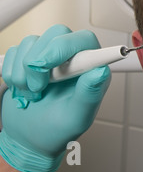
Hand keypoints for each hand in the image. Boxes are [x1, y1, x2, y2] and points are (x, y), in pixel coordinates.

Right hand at [0, 24, 110, 171]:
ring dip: (24, 72)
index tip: (47, 66)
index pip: (84, 39)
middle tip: (38, 87)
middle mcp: (72, 56)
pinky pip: (14, 51)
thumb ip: (89, 93)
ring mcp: (49, 55)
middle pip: (56, 33)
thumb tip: (101, 71)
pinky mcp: (27, 57)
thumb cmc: (58, 129)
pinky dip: (12, 72)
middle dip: (40, 61)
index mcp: (91, 67)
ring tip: (33, 93)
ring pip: (31, 42)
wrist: (31, 137)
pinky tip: (22, 88)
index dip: (64, 46)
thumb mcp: (78, 117)